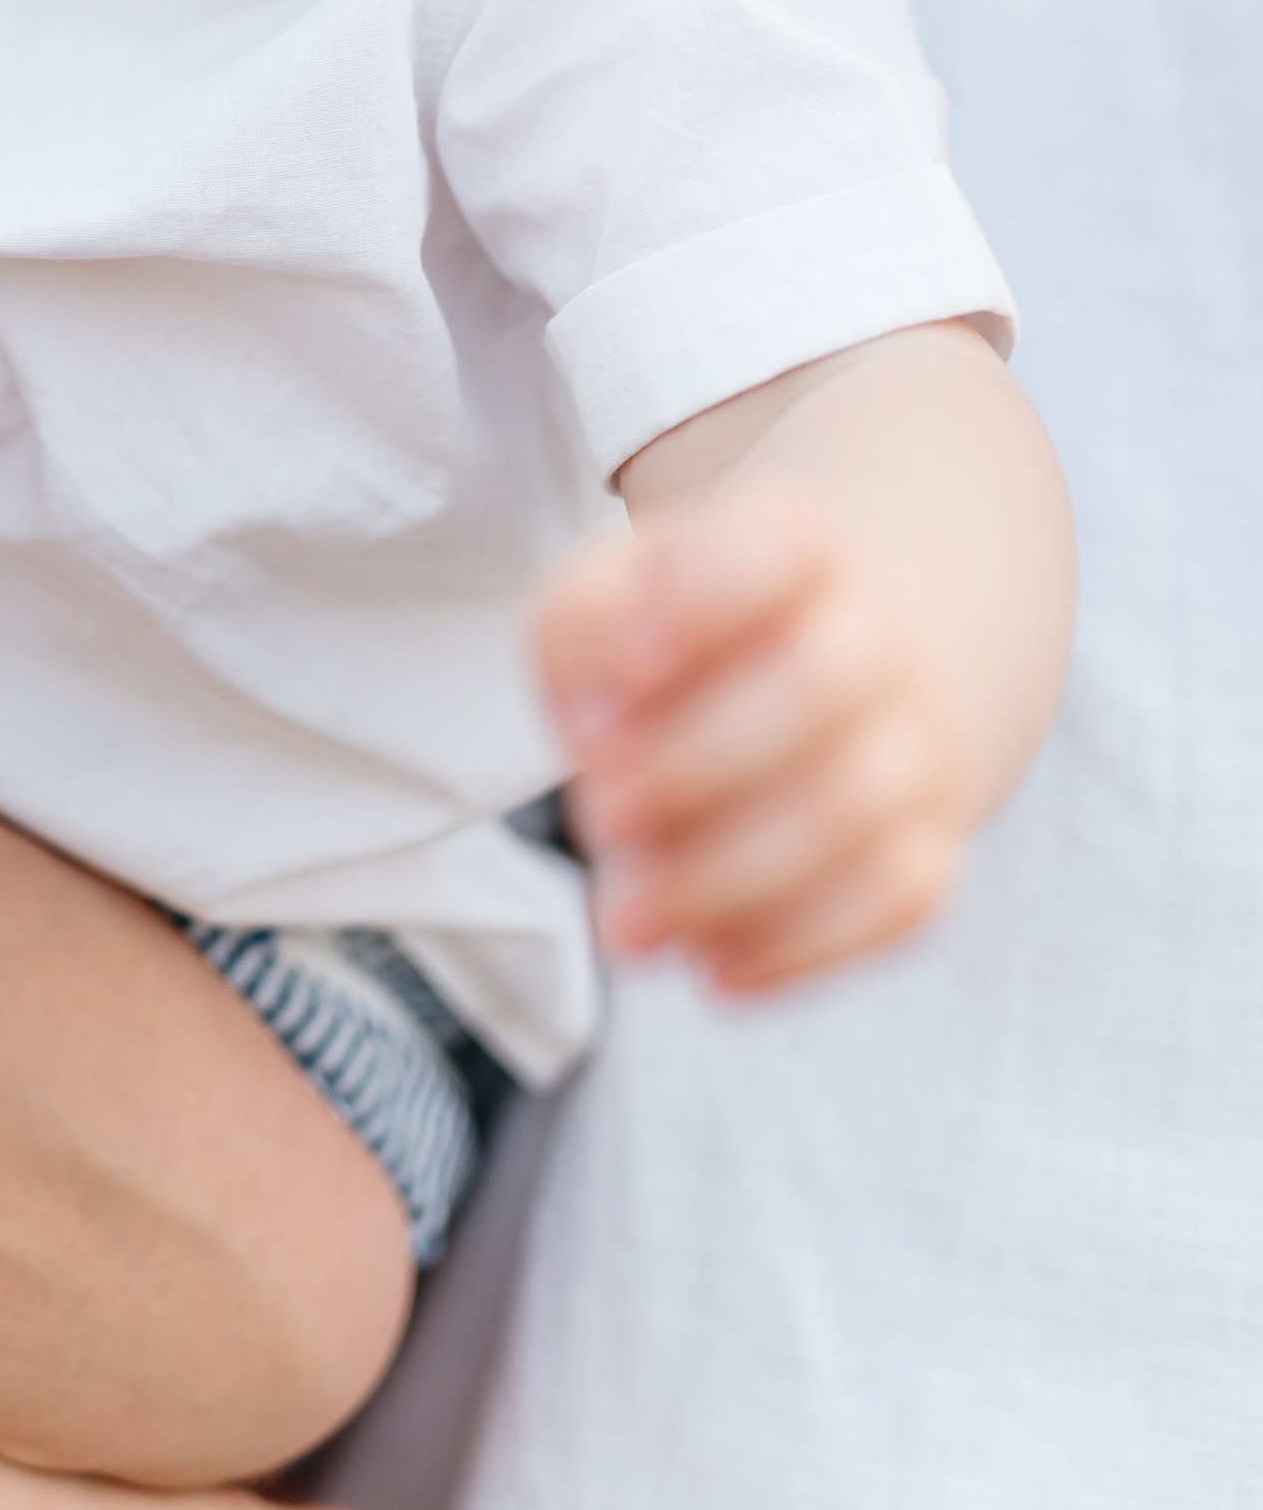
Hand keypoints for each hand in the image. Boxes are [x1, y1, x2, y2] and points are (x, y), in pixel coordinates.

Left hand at [533, 481, 966, 994]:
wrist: (829, 664)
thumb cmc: (680, 636)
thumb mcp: (606, 594)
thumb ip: (579, 633)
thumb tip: (599, 726)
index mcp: (787, 543)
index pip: (773, 545)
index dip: (705, 602)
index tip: (633, 667)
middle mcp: (873, 635)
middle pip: (815, 690)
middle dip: (694, 769)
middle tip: (601, 819)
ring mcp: (913, 744)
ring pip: (853, 812)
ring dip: (726, 879)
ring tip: (627, 921)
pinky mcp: (930, 845)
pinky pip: (896, 902)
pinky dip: (801, 946)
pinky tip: (713, 966)